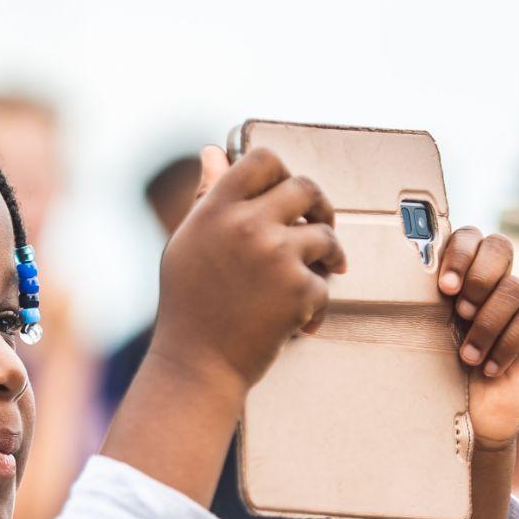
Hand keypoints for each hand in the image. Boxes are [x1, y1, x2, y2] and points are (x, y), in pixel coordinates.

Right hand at [146, 145, 348, 395]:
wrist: (197, 366)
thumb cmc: (189, 306)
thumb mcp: (188, 243)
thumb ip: (208, 197)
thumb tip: (214, 152)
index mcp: (217, 209)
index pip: (263, 159)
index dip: (282, 172)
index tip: (288, 193)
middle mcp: (246, 224)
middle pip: (304, 187)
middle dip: (319, 206)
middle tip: (321, 224)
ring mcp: (275, 256)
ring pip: (325, 235)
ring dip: (329, 256)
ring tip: (321, 274)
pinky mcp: (299, 290)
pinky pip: (326, 283)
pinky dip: (318, 304)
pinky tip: (301, 321)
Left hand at [437, 229, 518, 446]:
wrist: (466, 421)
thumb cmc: (439, 375)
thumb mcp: (426, 334)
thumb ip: (425, 301)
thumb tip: (406, 272)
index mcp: (465, 277)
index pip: (471, 237)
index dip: (460, 253)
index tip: (444, 288)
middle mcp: (496, 285)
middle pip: (501, 246)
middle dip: (479, 277)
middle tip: (460, 312)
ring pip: (514, 288)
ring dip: (486, 324)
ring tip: (467, 357)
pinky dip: (507, 344)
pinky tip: (490, 368)